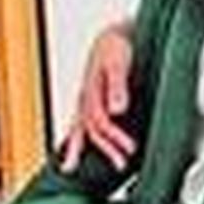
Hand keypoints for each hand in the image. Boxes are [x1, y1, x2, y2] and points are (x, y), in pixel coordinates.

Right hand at [60, 20, 135, 171]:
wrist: (111, 34)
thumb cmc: (116, 45)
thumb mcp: (118, 62)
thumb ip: (118, 85)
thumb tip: (118, 109)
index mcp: (91, 92)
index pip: (101, 122)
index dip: (115, 137)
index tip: (130, 148)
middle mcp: (85, 99)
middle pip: (93, 130)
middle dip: (106, 148)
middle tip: (121, 164)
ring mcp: (85, 100)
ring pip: (82, 129)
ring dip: (85, 148)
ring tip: (75, 169)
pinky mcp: (91, 100)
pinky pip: (81, 124)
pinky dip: (76, 138)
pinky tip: (74, 151)